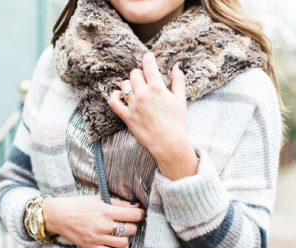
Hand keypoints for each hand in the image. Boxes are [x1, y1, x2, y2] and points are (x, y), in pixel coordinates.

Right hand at [42, 195, 144, 247]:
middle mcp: (102, 226)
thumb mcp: (99, 199)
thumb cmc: (79, 205)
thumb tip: (136, 207)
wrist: (59, 216)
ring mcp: (97, 238)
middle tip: (127, 223)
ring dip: (127, 238)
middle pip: (131, 230)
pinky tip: (122, 245)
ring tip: (122, 233)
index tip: (138, 214)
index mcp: (105, 211)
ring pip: (124, 242)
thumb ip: (118, 203)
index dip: (140, 214)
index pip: (133, 216)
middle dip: (132, 225)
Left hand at [108, 52, 198, 179]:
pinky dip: (114, 96)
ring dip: (129, 84)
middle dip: (140, 74)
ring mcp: (133, 105)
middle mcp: (143, 94)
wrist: (169, 143)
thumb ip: (178, 81)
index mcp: (157, 88)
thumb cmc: (177, 122)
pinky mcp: (127, 116)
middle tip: (145, 79)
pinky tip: (119, 95)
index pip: (148, 65)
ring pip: (124, 85)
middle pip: (134, 74)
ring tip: (136, 89)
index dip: (148, 58)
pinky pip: (114, 102)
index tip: (149, 57)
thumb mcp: (181, 99)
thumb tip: (178, 65)